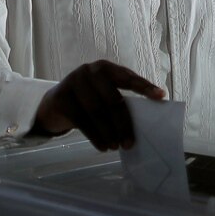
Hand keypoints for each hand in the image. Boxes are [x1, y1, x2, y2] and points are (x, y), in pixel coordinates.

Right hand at [33, 60, 163, 150]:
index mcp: (104, 68)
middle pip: (112, 99)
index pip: (127, 77)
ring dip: (109, 133)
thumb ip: (119, 99)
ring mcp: (73, 83)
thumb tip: (146, 120)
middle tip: (130, 143)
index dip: (144, 86)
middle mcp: (88, 71)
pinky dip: (95, 137)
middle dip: (123, 123)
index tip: (161, 97)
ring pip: (97, 112)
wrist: (54, 104)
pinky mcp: (61, 98)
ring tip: (116, 147)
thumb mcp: (102, 93)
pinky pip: (82, 121)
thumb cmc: (87, 100)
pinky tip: (102, 147)